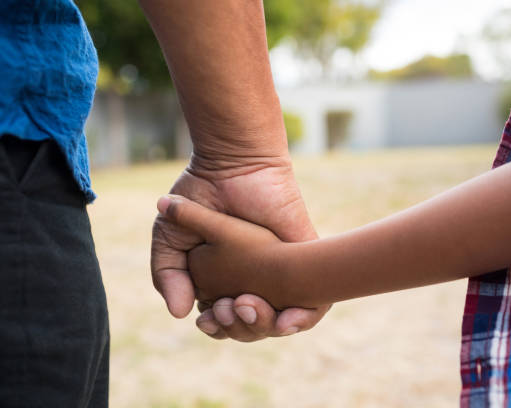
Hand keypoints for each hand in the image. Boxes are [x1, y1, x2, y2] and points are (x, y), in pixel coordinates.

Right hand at [151, 153, 330, 340]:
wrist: (232, 164)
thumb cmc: (200, 195)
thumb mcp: (170, 238)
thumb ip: (168, 275)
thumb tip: (179, 314)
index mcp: (223, 280)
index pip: (224, 322)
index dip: (216, 327)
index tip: (207, 319)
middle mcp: (253, 281)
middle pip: (252, 327)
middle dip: (239, 329)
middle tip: (228, 310)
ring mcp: (280, 273)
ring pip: (280, 321)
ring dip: (263, 326)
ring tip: (245, 307)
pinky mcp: (304, 260)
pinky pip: (315, 305)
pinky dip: (303, 321)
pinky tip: (285, 322)